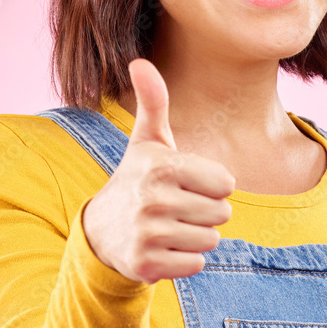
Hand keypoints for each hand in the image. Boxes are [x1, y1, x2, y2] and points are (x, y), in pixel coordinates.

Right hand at [81, 58, 235, 283]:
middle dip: (205, 212)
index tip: (184, 184)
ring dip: (196, 236)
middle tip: (176, 208)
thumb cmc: (138, 180)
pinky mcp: (146, 265)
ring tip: (170, 227)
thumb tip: (139, 62)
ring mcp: (147, 234)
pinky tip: (163, 248)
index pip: (225, 184)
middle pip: (222, 213)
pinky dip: (184, 260)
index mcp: (161, 166)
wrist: (100, 231)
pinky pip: (196, 265)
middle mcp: (153, 199)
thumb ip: (153, 102)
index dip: (211, 185)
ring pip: (211, 240)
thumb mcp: (147, 142)